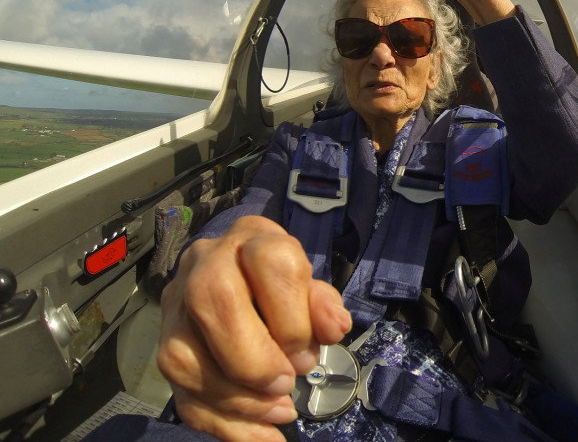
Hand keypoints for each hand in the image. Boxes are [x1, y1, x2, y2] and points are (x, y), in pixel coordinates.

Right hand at [157, 216, 351, 441]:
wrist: (238, 280)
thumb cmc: (280, 287)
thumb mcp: (309, 287)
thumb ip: (323, 305)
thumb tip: (333, 327)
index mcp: (251, 237)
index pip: (270, 261)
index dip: (291, 315)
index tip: (306, 354)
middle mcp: (204, 263)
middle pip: (215, 301)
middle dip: (253, 357)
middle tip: (285, 384)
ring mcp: (175, 305)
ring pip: (185, 355)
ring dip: (237, 398)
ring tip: (277, 410)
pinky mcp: (162, 346)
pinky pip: (180, 392)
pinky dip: (223, 423)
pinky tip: (258, 434)